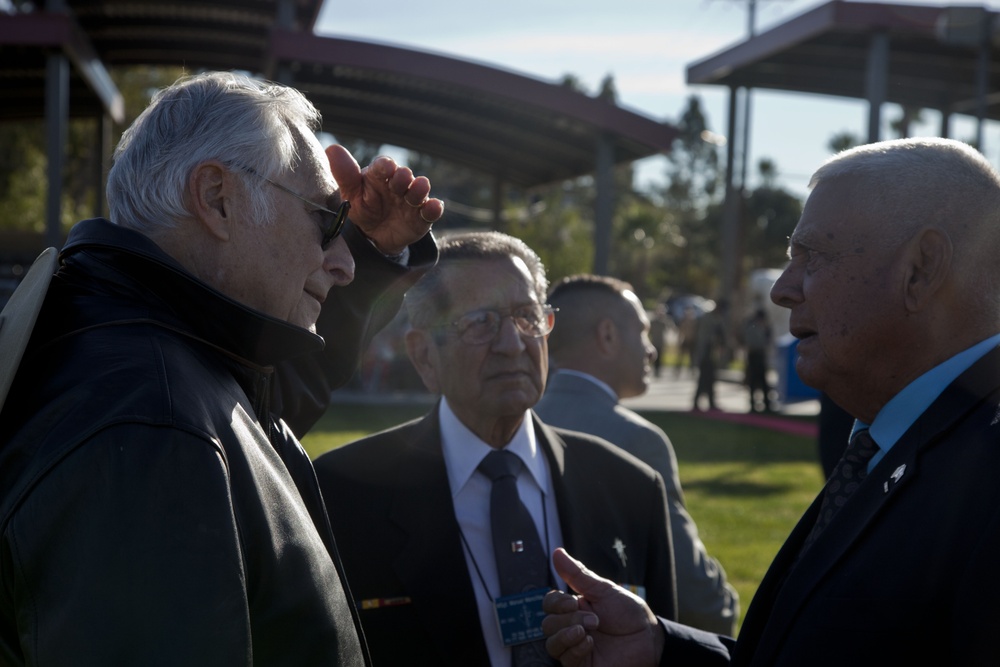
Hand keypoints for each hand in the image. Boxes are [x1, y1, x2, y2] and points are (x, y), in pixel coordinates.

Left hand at [326, 145, 443, 255]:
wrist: (373, 235)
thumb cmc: (361, 207)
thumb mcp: (350, 194)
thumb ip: (344, 174)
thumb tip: (332, 149)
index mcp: (379, 175)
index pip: (383, 166)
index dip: (385, 165)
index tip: (386, 166)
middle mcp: (398, 184)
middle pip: (403, 176)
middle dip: (403, 177)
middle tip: (402, 178)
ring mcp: (411, 200)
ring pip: (419, 191)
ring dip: (420, 189)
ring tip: (419, 188)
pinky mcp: (422, 217)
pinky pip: (430, 212)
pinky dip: (434, 209)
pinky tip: (434, 206)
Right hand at [542, 548, 663, 666]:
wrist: (649, 640)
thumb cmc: (630, 614)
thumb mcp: (604, 590)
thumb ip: (578, 574)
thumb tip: (557, 552)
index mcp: (575, 608)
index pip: (549, 604)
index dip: (556, 603)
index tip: (574, 601)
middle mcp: (572, 627)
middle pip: (547, 624)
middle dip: (569, 619)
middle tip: (594, 620)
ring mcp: (576, 647)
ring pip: (552, 643)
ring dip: (568, 634)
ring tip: (589, 632)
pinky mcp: (582, 664)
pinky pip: (565, 659)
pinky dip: (576, 649)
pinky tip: (591, 644)